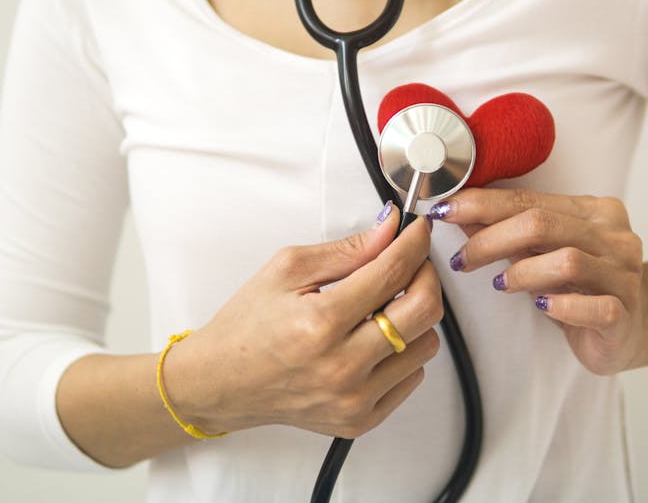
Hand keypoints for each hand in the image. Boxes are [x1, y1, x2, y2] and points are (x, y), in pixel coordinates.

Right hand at [162, 204, 442, 438]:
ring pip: (426, 345)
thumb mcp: (287, 270)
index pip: (393, 272)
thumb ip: (347, 249)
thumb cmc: (248, 326)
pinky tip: (374, 340)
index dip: (414, 243)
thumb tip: (390, 229)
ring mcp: (354, 398)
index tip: (418, 231)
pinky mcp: (361, 419)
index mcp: (321, 321)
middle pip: (424, 310)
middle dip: (426, 275)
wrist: (221, 382)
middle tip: (411, 263)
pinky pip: (413, 377)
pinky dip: (404, 352)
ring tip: (385, 306)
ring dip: (415, 317)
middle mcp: (342, 365)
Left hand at [430, 189, 647, 375]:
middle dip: (491, 238)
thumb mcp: (544, 254)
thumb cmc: (583, 288)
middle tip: (464, 258)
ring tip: (500, 284)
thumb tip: (460, 214)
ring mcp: (624, 275)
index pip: (530, 200)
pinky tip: (541, 306)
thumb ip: (510, 233)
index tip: (445, 211)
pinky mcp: (626, 314)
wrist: (631, 330)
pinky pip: (595, 307)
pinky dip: (562, 306)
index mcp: (594, 211)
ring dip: (522, 272)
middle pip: (543, 225)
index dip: (482, 204)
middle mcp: (614, 236)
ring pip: (567, 261)